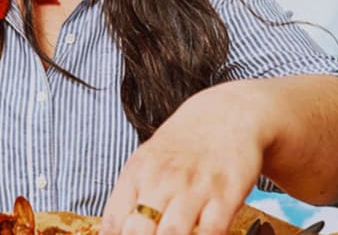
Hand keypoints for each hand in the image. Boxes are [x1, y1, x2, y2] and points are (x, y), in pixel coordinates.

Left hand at [101, 81, 271, 234]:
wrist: (225, 114)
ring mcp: (194, 188)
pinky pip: (211, 232)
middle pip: (138, 230)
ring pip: (172, 234)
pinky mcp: (226, 195)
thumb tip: (112, 231)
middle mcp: (162, 180)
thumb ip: (129, 196)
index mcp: (137, 173)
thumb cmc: (181, 145)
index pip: (114, 221)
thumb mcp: (145, 161)